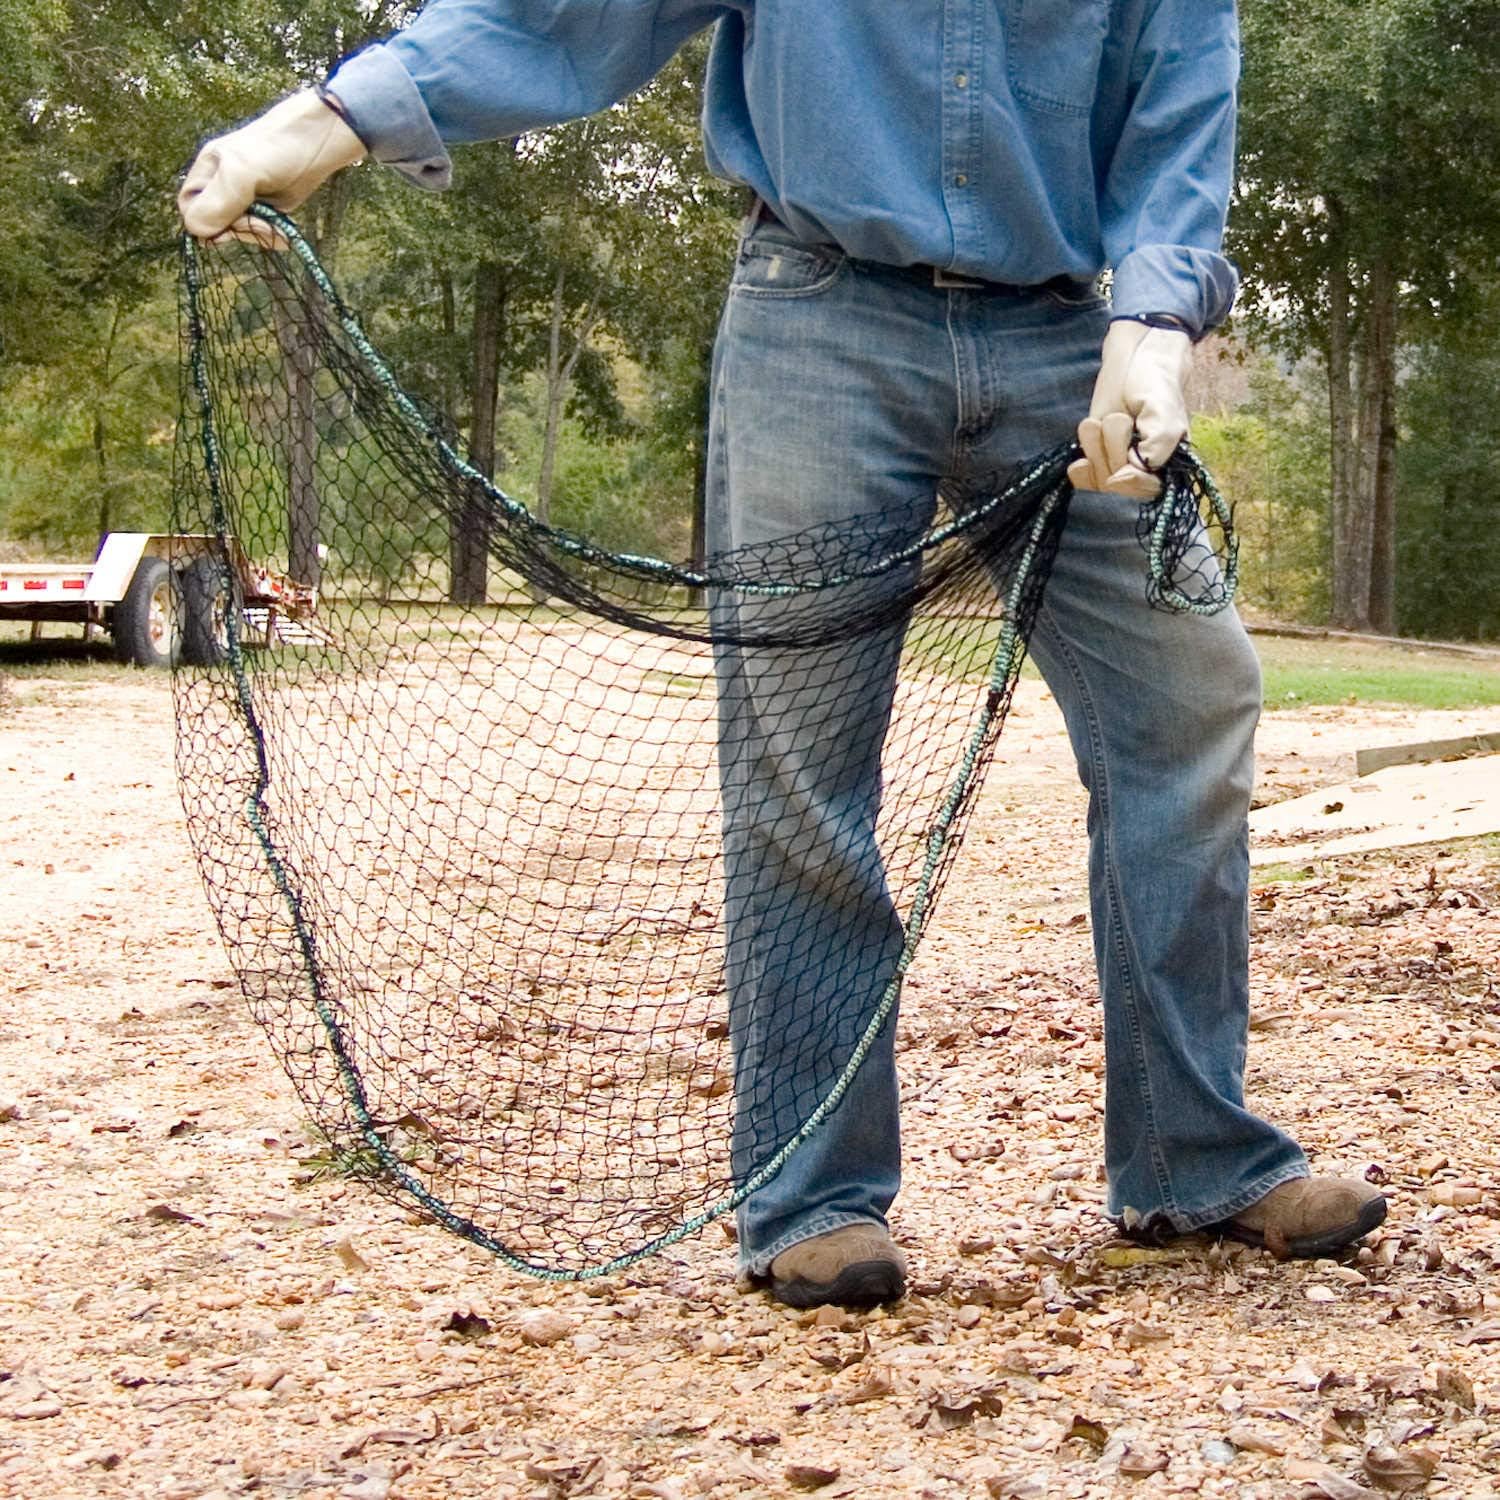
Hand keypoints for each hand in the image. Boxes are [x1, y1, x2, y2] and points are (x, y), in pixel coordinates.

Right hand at [178, 90, 364, 247]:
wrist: (317, 142)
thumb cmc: (275, 148)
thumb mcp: (242, 172)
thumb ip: (219, 201)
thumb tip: (198, 231)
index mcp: (205, 174)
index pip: (190, 211)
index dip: (207, 225)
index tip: (231, 229)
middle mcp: (221, 188)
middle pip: (215, 227)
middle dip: (238, 231)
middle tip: (262, 224)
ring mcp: (244, 199)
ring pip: (239, 233)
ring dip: (257, 235)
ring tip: (275, 226)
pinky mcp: (266, 209)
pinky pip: (259, 233)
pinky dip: (270, 236)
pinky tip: (283, 235)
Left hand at [1067, 319, 1191, 498]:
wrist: (1136, 359)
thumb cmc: (1156, 385)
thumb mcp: (1165, 416)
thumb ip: (1155, 450)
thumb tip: (1119, 481)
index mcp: (1168, 463)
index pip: (1146, 488)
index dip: (1130, 479)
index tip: (1123, 459)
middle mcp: (1143, 470)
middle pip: (1117, 484)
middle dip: (1112, 450)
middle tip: (1119, 418)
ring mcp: (1117, 465)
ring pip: (1099, 477)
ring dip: (1095, 445)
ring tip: (1104, 420)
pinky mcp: (1097, 457)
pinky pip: (1084, 479)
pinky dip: (1081, 467)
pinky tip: (1080, 460)